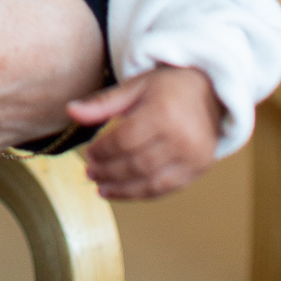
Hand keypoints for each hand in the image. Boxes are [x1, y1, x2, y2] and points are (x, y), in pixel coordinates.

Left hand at [69, 66, 221, 198]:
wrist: (210, 91)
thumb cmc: (168, 86)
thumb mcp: (135, 86)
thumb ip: (103, 103)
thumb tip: (70, 111)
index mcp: (163, 112)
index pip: (125, 140)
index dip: (103, 150)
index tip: (88, 154)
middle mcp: (181, 138)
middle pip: (137, 164)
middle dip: (109, 172)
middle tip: (89, 173)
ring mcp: (193, 157)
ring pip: (152, 183)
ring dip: (123, 190)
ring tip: (101, 188)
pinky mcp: (200, 170)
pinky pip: (167, 189)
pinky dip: (143, 194)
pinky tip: (124, 192)